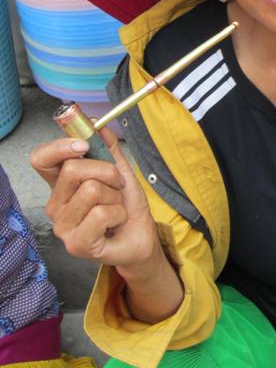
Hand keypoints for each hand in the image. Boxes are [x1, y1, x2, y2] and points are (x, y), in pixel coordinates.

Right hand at [31, 126, 157, 268]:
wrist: (141, 236)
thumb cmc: (126, 206)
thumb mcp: (120, 170)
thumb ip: (108, 147)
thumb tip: (97, 123)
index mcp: (61, 185)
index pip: (41, 159)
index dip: (59, 147)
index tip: (84, 145)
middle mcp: (56, 205)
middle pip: (72, 169)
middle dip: (107, 172)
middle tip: (117, 186)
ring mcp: (63, 226)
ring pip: (91, 190)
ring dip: (115, 196)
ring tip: (116, 208)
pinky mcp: (76, 244)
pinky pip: (100, 213)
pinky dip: (118, 213)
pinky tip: (116, 223)